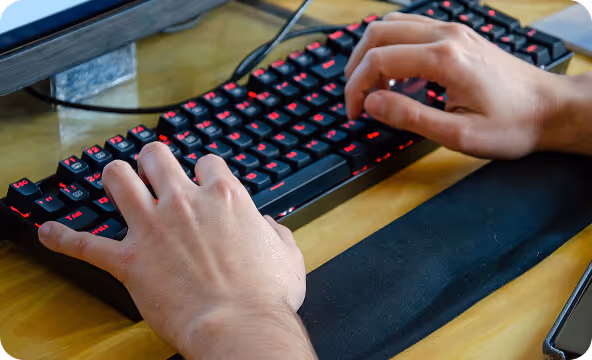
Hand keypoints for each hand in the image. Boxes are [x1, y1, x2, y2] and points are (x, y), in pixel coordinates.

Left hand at [37, 143, 310, 358]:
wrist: (239, 327)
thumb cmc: (265, 295)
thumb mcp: (287, 254)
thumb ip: (276, 231)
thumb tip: (268, 226)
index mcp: (224, 197)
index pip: (207, 162)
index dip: (204, 170)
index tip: (202, 180)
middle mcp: (184, 202)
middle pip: (157, 157)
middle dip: (154, 160)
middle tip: (154, 170)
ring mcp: (152, 227)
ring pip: (118, 179)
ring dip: (115, 177)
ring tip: (115, 179)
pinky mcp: (129, 261)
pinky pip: (84, 244)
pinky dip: (63, 238)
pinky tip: (49, 232)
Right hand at [345, 12, 574, 158]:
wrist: (550, 109)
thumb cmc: (512, 125)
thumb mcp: (459, 135)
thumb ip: (411, 117)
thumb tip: (371, 104)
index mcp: (444, 59)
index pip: (378, 60)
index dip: (356, 88)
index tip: (355, 113)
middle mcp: (446, 35)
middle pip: (378, 34)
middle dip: (356, 67)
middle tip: (356, 99)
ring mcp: (453, 31)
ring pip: (391, 25)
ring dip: (371, 54)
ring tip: (373, 88)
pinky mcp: (458, 35)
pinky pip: (410, 28)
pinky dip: (391, 47)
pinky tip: (396, 74)